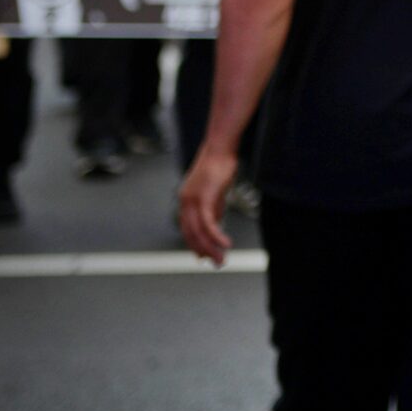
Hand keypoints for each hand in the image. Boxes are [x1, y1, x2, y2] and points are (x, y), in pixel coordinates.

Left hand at [178, 144, 239, 265]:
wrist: (221, 147)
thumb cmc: (221, 165)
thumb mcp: (216, 190)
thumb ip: (214, 207)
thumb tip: (215, 223)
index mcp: (185, 200)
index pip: (187, 229)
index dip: (195, 245)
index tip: (204, 257)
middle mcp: (185, 202)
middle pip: (191, 234)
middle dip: (204, 251)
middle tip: (216, 263)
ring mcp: (192, 201)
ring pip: (199, 233)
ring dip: (211, 249)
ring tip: (223, 259)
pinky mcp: (204, 199)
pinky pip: (208, 224)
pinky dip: (216, 237)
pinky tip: (226, 244)